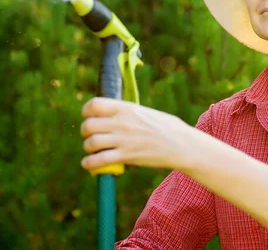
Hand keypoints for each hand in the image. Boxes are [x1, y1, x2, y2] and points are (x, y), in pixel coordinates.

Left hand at [80, 97, 194, 171]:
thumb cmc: (166, 127)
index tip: (88, 116)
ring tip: (93, 150)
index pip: (95, 104)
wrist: (181, 144)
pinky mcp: (126, 156)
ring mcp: (123, 139)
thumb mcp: (145, 112)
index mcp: (126, 108)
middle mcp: (122, 122)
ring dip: (88, 148)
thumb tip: (110, 115)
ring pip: (91, 143)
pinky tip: (90, 164)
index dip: (87, 111)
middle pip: (88, 125)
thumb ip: (126, 113)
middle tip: (90, 136)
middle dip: (85, 132)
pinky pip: (98, 160)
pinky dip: (89, 163)